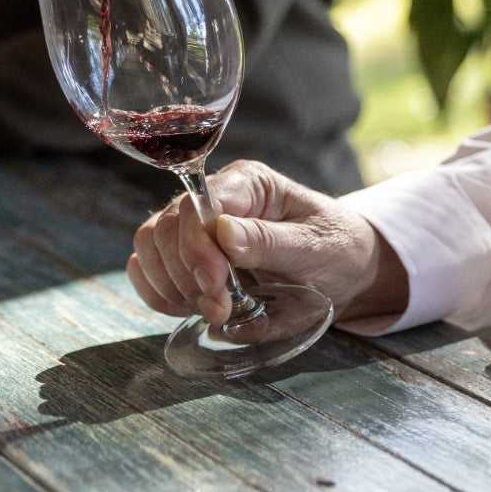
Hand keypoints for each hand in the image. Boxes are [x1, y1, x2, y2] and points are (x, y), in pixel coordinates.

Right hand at [127, 160, 407, 326]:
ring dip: (171, 285)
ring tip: (212, 308)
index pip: (197, 205)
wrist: (345, 270)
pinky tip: (189, 306)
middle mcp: (212, 197)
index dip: (198, 248)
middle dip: (187, 274)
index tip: (217, 288)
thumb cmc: (335, 249)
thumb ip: (269, 240)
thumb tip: (223, 232)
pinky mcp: (183, 255)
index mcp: (246, 183)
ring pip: (148, 245)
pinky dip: (158, 293)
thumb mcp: (315, 246)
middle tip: (220, 308)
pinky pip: (145, 267)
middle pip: (166, 227)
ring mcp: (192, 226)